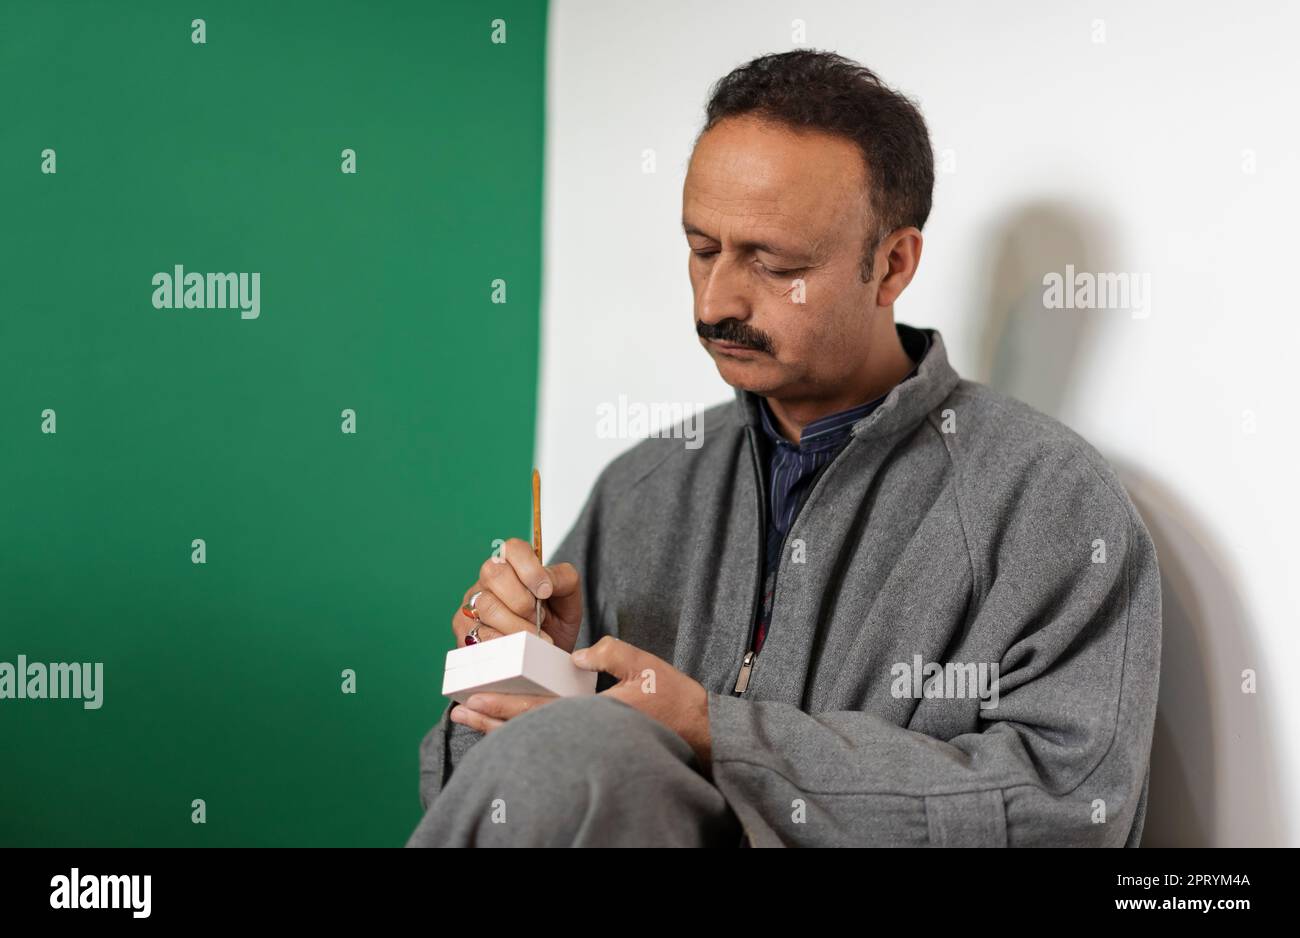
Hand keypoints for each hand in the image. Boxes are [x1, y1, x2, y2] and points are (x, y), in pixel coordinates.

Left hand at [449, 637, 712, 773]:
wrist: (698, 729)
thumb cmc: (672, 697)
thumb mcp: (645, 664)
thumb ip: (611, 653)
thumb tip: (579, 654)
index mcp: (593, 714)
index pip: (538, 712)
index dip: (504, 707)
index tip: (474, 701)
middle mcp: (583, 731)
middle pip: (526, 732)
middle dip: (490, 722)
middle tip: (458, 713)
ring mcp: (585, 739)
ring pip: (533, 740)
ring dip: (498, 731)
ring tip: (469, 722)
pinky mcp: (589, 740)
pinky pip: (547, 739)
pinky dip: (521, 734)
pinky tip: (502, 727)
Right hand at [450, 537, 582, 652]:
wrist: (546, 655)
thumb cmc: (556, 622)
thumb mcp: (569, 598)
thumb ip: (563, 579)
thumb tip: (546, 582)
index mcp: (514, 563)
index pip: (513, 548)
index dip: (529, 568)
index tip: (546, 592)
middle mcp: (487, 579)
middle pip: (494, 574)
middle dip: (522, 601)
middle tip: (539, 618)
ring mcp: (471, 602)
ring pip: (486, 605)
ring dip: (516, 626)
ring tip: (534, 637)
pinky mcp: (463, 629)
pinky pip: (480, 634)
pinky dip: (505, 643)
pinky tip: (518, 648)